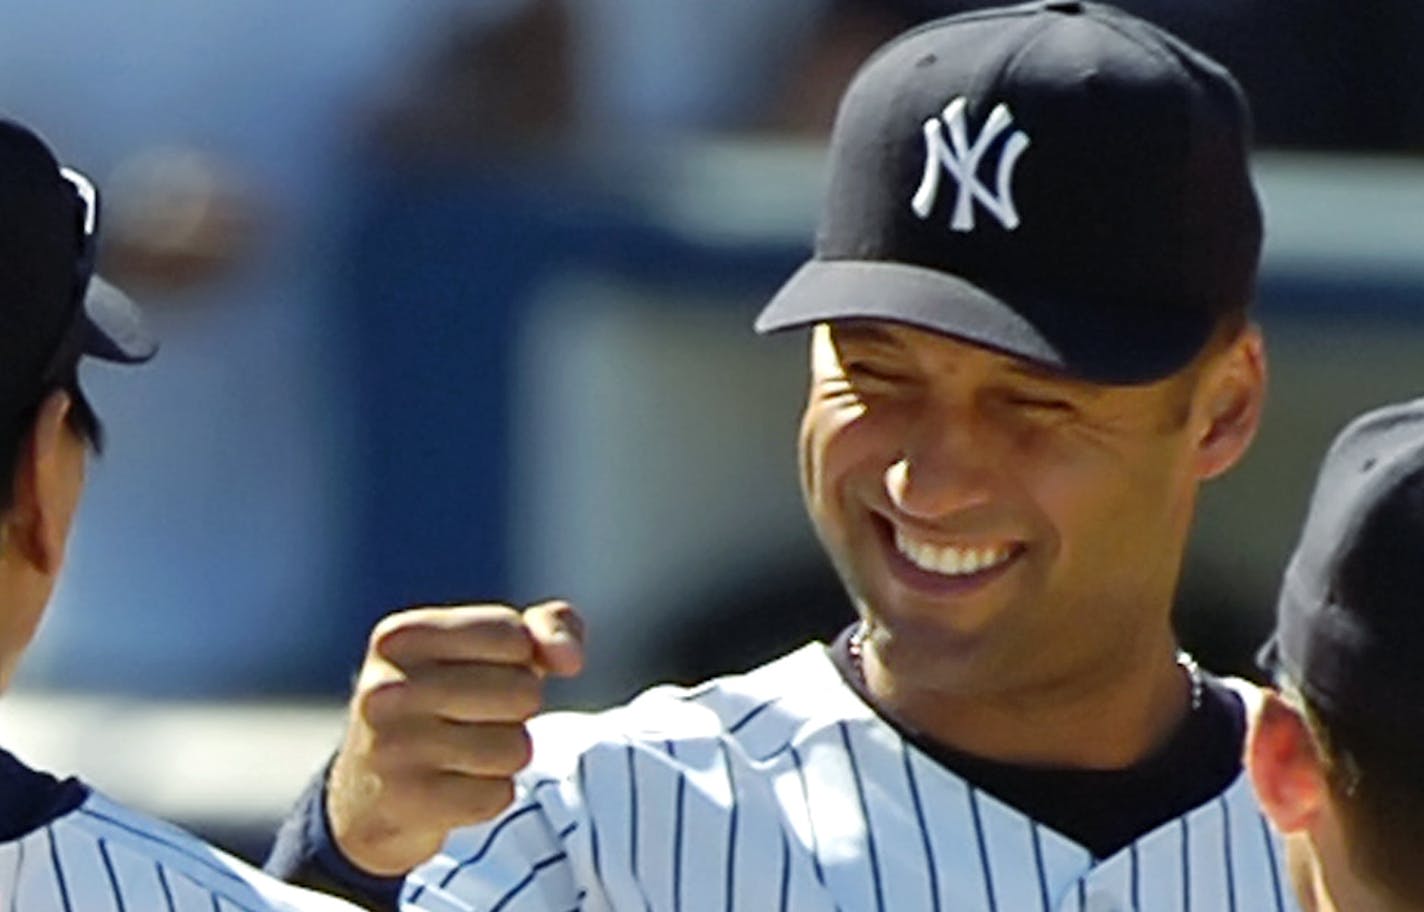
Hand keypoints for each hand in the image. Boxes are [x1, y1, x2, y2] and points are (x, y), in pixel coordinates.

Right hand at [326, 600, 584, 876]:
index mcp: (400, 637)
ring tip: (464, 753)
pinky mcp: (408, 803)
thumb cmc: (445, 702)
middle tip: (475, 718)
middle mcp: (386, 689)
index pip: (511, 634)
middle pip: (522, 691)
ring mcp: (391, 749)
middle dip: (518, 707)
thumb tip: (571, 660)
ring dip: (506, 754)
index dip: (519, 657)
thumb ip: (546, 627)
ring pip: (516, 748)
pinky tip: (454, 787)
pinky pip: (499, 795)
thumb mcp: (484, 649)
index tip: (485, 671)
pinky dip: (491, 794)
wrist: (369, 794)